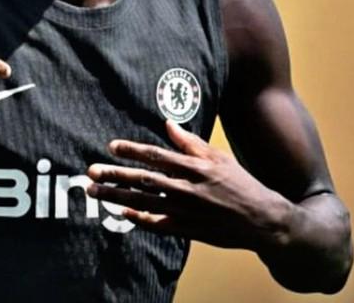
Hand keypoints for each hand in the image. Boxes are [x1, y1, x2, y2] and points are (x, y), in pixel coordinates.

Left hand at [86, 120, 291, 250]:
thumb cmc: (240, 183)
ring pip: (144, 202)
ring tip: (95, 192)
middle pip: (144, 179)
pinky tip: (121, 213)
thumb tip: (168, 123)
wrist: (262, 220)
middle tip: (91, 171)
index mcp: (196, 167)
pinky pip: (157, 224)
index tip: (111, 146)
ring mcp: (186, 211)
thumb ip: (191, 142)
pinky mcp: (187, 230)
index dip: (132, 150)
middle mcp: (188, 188)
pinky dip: (138, 218)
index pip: (157, 155)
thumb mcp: (218, 158)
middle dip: (115, 175)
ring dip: (117, 196)